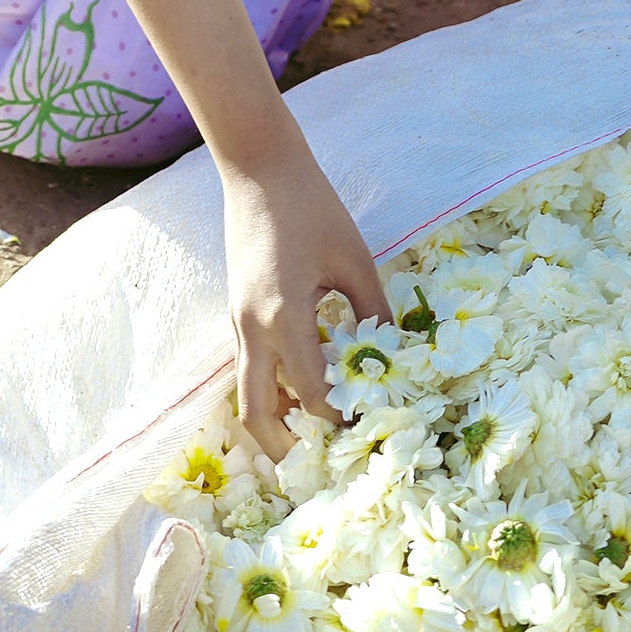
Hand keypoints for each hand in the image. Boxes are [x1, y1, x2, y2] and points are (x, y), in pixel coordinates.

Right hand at [222, 136, 389, 461]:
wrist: (259, 167)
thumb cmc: (312, 206)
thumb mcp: (355, 260)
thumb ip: (374, 315)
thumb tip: (394, 360)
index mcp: (283, 316)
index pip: (310, 394)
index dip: (340, 422)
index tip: (371, 435)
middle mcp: (251, 328)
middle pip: (256, 414)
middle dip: (288, 449)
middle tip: (325, 464)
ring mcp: (237, 320)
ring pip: (248, 393)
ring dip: (278, 421)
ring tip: (318, 435)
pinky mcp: (237, 310)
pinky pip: (250, 366)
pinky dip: (272, 389)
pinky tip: (305, 387)